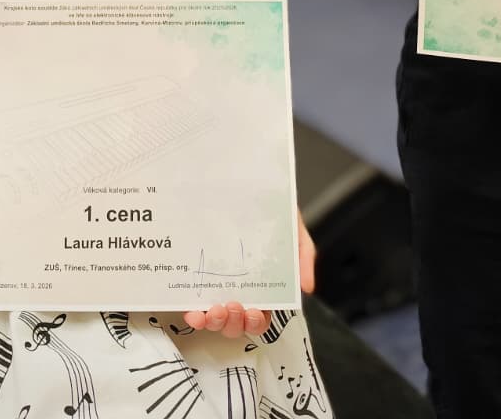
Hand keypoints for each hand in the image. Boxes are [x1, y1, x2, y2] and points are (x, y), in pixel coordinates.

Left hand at [182, 211, 315, 338]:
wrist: (242, 178)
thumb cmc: (268, 205)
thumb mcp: (293, 226)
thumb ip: (304, 254)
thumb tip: (307, 287)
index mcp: (261, 283)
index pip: (260, 315)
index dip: (256, 321)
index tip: (253, 311)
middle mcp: (238, 287)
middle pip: (237, 323)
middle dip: (234, 323)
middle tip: (232, 307)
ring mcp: (215, 284)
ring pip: (214, 319)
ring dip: (214, 322)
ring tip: (213, 310)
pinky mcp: (195, 276)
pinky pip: (193, 304)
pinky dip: (194, 315)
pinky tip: (193, 312)